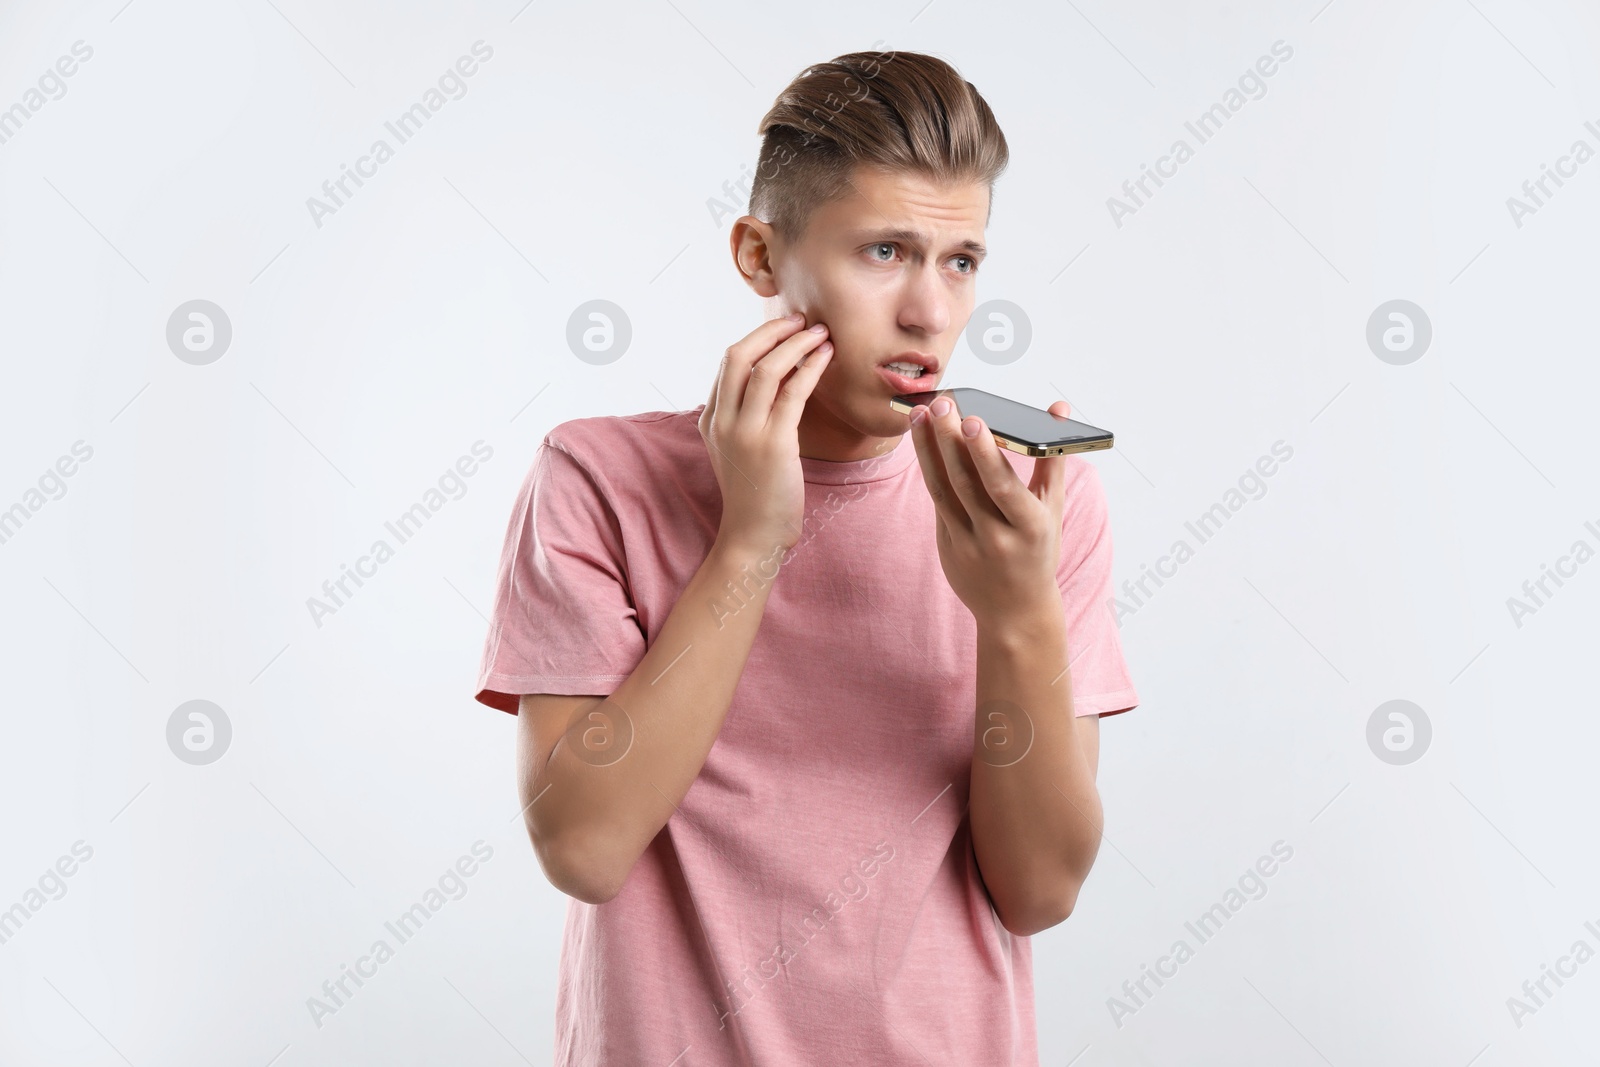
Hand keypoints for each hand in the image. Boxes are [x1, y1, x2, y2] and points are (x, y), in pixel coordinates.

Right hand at [699, 314, 832, 552]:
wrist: (753, 538)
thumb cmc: (755, 496)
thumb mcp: (737, 450)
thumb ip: (744, 418)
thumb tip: (773, 383)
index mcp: (710, 419)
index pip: (728, 363)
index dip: (758, 338)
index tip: (785, 328)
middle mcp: (721, 421)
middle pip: (739, 355)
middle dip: (773, 330)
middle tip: (802, 320)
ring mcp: (744, 432)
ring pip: (766, 368)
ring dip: (796, 343)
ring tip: (821, 333)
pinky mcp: (773, 445)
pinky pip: (792, 393)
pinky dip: (811, 368)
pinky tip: (827, 358)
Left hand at [907, 397, 1070, 627]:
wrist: (1015, 610)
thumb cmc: (1039, 549)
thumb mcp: (1052, 509)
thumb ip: (1053, 457)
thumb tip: (1058, 408)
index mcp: (1030, 527)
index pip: (1001, 486)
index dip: (984, 453)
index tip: (972, 419)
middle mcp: (996, 538)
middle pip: (966, 482)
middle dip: (950, 440)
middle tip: (940, 403)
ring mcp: (966, 545)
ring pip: (943, 489)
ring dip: (929, 450)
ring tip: (921, 415)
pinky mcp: (946, 546)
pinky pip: (937, 500)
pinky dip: (929, 468)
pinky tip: (923, 441)